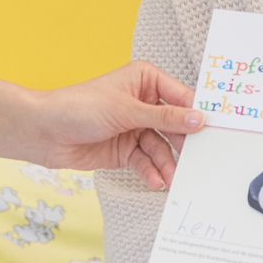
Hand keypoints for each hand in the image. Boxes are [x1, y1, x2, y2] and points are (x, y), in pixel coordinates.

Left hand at [28, 60, 204, 188]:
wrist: (44, 132)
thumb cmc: (79, 107)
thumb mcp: (126, 110)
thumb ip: (164, 118)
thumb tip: (198, 119)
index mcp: (146, 80)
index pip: (181, 97)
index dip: (198, 114)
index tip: (217, 132)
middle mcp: (144, 102)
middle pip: (175, 126)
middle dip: (184, 146)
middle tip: (199, 163)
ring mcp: (135, 127)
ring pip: (162, 148)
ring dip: (167, 164)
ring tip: (171, 180)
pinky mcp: (125, 149)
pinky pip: (146, 161)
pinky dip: (151, 172)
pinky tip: (155, 181)